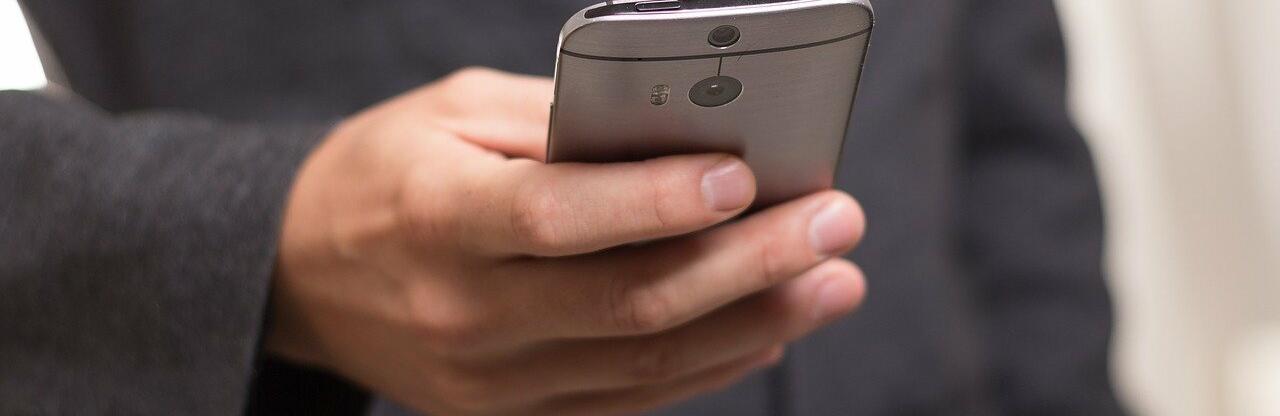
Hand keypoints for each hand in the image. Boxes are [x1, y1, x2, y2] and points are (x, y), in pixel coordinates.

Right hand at [269, 68, 867, 415]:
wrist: (302, 278)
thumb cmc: (386, 173)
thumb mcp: (452, 113)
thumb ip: (558, 121)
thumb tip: (679, 136)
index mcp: (438, 217)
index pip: (558, 217)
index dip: (655, 201)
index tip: (745, 175)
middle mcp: (465, 311)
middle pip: (628, 301)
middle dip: (748, 262)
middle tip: (836, 222)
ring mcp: (489, 381)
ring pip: (645, 362)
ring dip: (754, 322)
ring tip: (833, 280)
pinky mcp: (511, 414)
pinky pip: (629, 400)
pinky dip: (708, 365)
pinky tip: (769, 328)